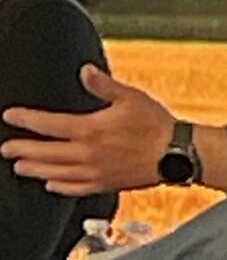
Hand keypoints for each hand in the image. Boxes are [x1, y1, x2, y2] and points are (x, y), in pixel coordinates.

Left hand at [1, 64, 174, 194]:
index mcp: (91, 130)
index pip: (48, 125)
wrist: (177, 154)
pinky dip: (60, 187)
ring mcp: (97, 172)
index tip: (11, 116)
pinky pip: (77, 189)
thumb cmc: (157, 125)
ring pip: (56, 173)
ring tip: (20, 167)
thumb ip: (104, 85)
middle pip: (45, 154)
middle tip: (6, 149)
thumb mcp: (131, 97)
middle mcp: (89, 154)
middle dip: (22, 150)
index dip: (25, 120)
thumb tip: (84, 71)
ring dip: (35, 170)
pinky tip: (51, 185)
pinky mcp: (107, 184)